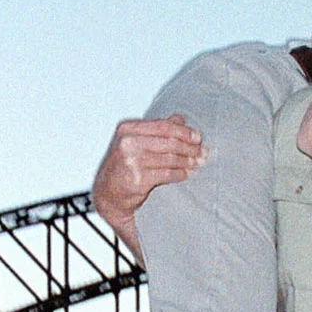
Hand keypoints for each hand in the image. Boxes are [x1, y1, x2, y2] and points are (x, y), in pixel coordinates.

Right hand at [91, 114, 203, 254]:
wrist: (108, 193)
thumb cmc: (123, 166)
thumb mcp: (136, 143)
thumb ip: (157, 130)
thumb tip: (179, 119)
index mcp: (128, 130)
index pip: (162, 126)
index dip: (184, 132)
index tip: (197, 138)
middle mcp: (128, 143)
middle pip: (168, 142)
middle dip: (189, 148)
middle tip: (202, 153)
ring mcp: (132, 162)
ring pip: (170, 159)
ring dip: (187, 162)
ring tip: (197, 164)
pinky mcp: (138, 179)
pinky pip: (167, 174)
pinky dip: (179, 174)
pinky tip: (186, 174)